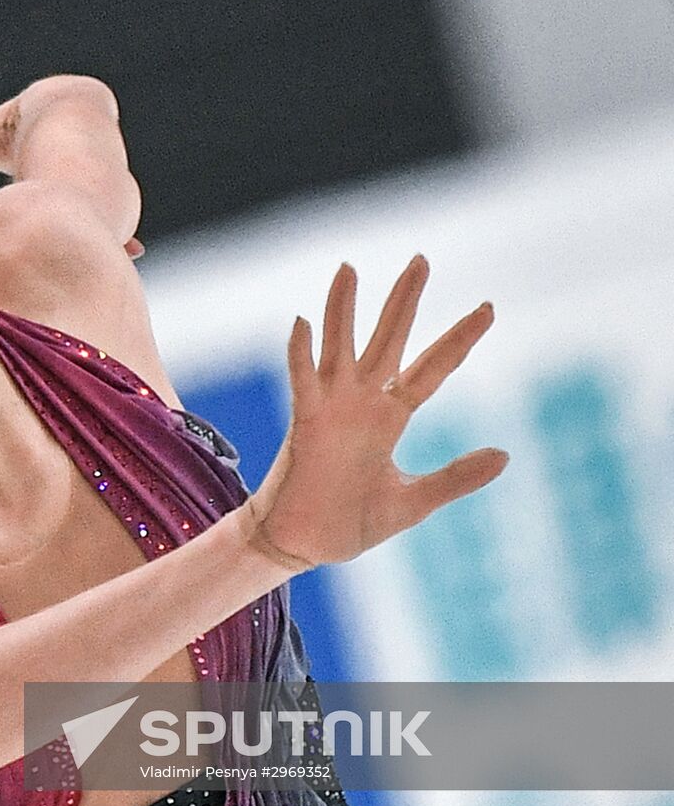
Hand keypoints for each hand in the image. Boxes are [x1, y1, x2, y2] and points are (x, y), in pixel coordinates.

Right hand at [240, 254, 508, 569]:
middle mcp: (362, 403)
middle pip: (389, 340)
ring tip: (349, 268)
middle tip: (421, 259)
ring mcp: (332, 409)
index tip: (487, 308)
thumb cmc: (351, 523)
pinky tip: (301, 323)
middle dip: (404, 300)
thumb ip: (456, 478)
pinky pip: (303, 382)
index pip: (432, 368)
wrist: (306, 546)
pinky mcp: (306, 423)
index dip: (459, 339)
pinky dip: (300, 353)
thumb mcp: (415, 501)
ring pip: (340, 347)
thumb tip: (505, 454)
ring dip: (343, 309)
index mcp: (390, 418)